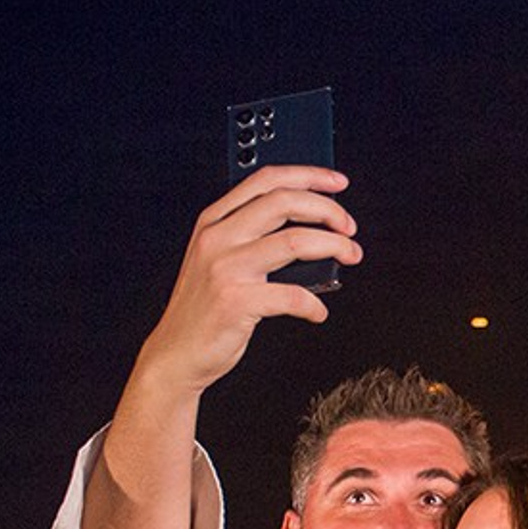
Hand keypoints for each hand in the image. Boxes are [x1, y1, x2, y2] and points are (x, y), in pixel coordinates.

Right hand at [139, 167, 360, 394]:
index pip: (265, 181)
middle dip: (328, 209)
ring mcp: (226, 268)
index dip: (307, 176)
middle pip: (283, 202)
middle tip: (349, 228)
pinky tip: (318, 311)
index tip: (337, 183)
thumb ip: (251, 237)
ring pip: (295, 241)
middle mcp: (218, 238)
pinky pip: (293, 295)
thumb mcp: (218, 259)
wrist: (176, 352)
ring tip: (350, 256)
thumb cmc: (205, 308)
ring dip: (334, 246)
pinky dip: (315, 304)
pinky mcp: (236, 301)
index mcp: (214, 221)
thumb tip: (309, 230)